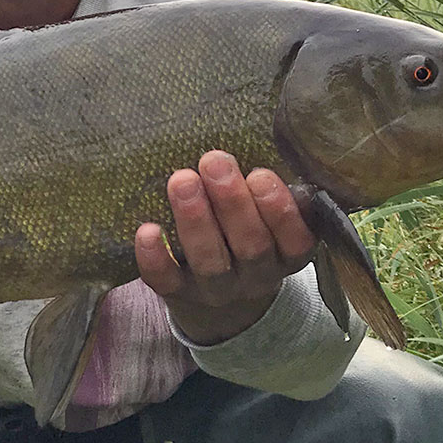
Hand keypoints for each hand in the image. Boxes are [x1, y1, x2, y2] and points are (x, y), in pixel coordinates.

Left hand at [135, 151, 314, 345]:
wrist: (222, 300)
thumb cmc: (247, 233)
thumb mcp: (269, 217)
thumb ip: (267, 190)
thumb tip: (261, 142)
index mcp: (287, 255)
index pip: (295, 240)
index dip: (280, 211)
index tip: (261, 174)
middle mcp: (256, 277)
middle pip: (251, 246)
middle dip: (232, 202)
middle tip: (214, 161)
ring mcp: (218, 290)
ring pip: (210, 262)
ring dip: (196, 220)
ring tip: (182, 181)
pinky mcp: (180, 294)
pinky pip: (168, 283)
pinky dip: (156, 259)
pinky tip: (147, 230)